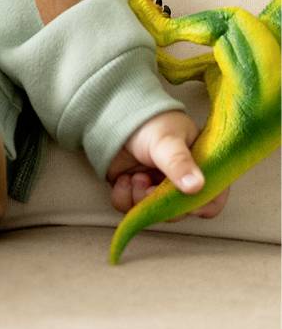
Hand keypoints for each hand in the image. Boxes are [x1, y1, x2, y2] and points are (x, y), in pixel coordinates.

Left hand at [105, 110, 228, 219]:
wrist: (116, 114)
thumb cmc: (151, 123)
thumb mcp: (167, 140)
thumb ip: (179, 162)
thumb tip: (196, 187)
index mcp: (200, 170)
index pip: (212, 200)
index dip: (200, 206)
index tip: (182, 197)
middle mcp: (181, 184)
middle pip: (180, 213)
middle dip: (162, 203)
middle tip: (149, 185)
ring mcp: (157, 189)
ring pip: (154, 214)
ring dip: (141, 199)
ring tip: (135, 177)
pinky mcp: (134, 191)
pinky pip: (130, 209)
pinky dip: (124, 198)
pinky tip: (123, 178)